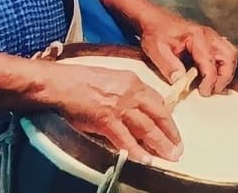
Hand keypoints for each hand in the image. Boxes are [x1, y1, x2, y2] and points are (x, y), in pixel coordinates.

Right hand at [42, 62, 181, 163]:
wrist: (59, 83)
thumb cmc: (79, 80)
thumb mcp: (111, 78)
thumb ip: (126, 92)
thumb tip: (136, 109)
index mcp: (133, 81)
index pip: (158, 101)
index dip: (167, 118)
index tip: (172, 130)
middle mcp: (131, 93)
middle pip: (158, 116)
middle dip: (170, 134)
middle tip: (178, 148)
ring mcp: (120, 107)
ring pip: (147, 129)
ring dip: (159, 144)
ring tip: (169, 156)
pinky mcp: (106, 120)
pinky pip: (125, 139)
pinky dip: (136, 151)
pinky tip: (145, 159)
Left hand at [137, 8, 237, 96]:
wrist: (155, 20)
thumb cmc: (156, 33)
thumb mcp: (156, 50)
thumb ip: (169, 66)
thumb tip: (181, 82)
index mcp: (196, 37)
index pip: (210, 63)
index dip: (209, 81)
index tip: (202, 92)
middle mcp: (208, 35)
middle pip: (229, 56)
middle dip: (225, 77)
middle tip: (213, 90)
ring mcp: (211, 36)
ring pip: (231, 53)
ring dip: (227, 71)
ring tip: (216, 84)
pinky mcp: (211, 39)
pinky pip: (226, 51)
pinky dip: (225, 64)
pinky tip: (215, 73)